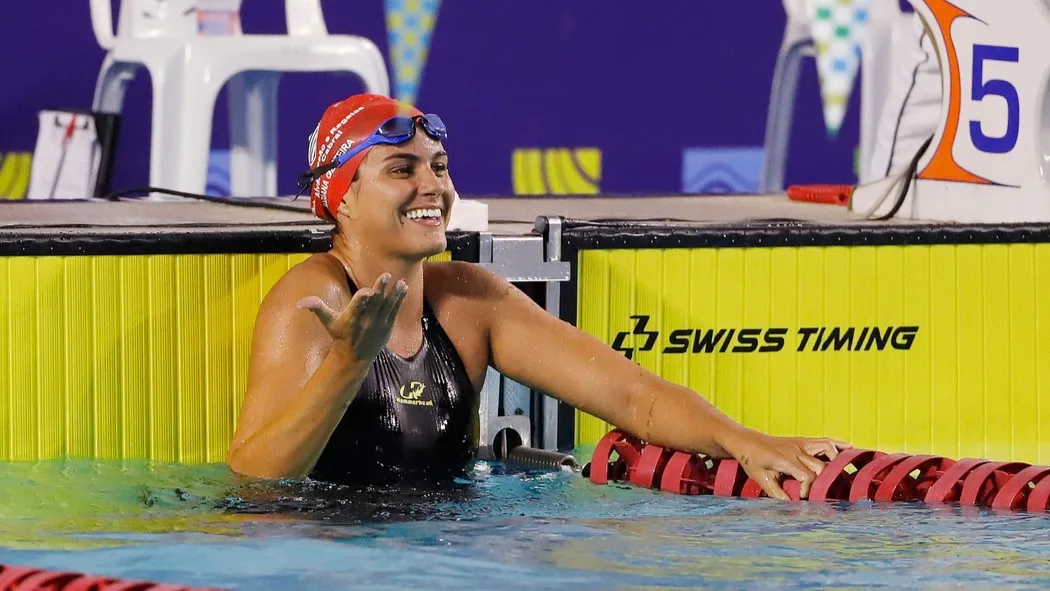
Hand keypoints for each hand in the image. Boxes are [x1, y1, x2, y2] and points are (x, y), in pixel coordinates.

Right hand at [296, 273, 407, 361]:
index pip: (356, 307)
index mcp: (351, 320)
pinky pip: (394, 311)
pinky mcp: (387, 328)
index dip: (362, 299)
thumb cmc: (340, 335)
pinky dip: (399, 300)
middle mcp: (365, 323)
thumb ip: (317, 308)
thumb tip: (300, 302)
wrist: (354, 357)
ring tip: (400, 282)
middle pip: (374, 304)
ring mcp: (378, 325)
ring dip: (394, 293)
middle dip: (380, 289)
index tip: (368, 291)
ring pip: (387, 306)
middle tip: (386, 274)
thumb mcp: (328, 322)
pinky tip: (403, 288)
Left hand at [723, 429, 851, 499]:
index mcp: (785, 460)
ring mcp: (801, 444)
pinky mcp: (803, 441)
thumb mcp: (761, 479)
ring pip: (827, 448)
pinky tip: (851, 448)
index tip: (803, 497)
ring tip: (842, 473)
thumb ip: (776, 493)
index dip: (808, 490)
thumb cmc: (752, 461)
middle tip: (824, 491)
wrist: (747, 441)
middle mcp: (796, 451)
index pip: (807, 477)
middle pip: (821, 466)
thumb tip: (792, 506)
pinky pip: (824, 440)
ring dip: (836, 460)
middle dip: (824, 481)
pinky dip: (838, 444)